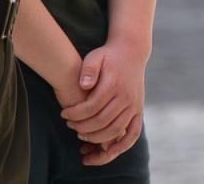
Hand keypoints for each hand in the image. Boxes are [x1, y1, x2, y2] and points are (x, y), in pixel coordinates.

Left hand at [62, 39, 146, 165]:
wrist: (131, 52)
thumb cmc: (108, 56)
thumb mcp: (95, 57)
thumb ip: (88, 69)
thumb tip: (83, 85)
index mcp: (114, 84)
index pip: (92, 106)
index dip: (75, 114)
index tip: (64, 115)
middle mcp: (126, 97)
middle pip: (102, 121)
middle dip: (83, 127)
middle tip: (70, 126)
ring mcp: (134, 106)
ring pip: (116, 131)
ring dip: (97, 138)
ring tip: (82, 136)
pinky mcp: (139, 111)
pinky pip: (133, 134)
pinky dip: (120, 146)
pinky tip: (105, 151)